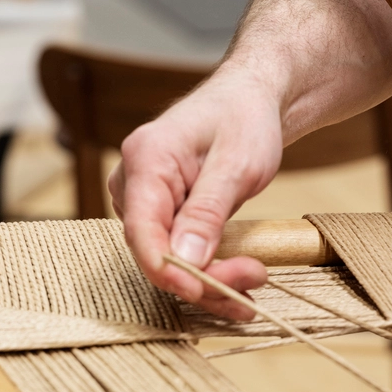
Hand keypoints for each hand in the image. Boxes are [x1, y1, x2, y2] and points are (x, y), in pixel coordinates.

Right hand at [108, 72, 281, 319]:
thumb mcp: (236, 164)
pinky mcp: (162, 214)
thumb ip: (207, 211)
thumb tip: (183, 260)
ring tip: (257, 276)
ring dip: (212, 278)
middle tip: (256, 277)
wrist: (250, 101)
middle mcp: (134, 182)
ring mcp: (145, 200)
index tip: (203, 290)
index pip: (141, 229)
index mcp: (146, 159)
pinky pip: (179, 253)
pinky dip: (211, 269)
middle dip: (204, 276)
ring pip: (168, 259)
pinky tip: (241, 277)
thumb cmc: (244, 118)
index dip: (168, 269)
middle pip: (155, 251)